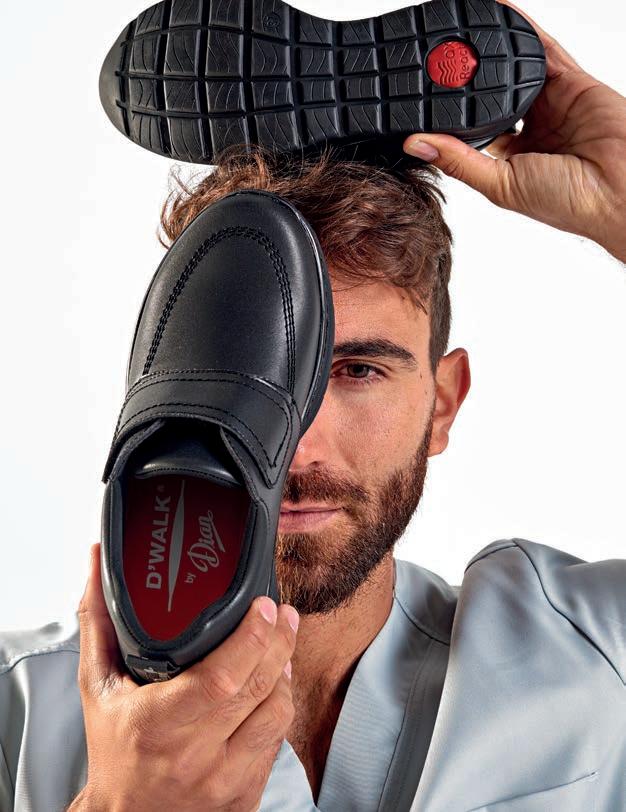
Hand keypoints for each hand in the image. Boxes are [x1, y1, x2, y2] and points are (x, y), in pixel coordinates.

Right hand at [69, 543, 297, 811]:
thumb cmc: (113, 748)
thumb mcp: (98, 685)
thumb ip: (99, 621)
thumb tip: (97, 562)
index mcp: (159, 724)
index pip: (221, 678)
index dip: (253, 637)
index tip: (264, 606)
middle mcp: (195, 756)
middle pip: (258, 688)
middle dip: (280, 642)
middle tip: (283, 614)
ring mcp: (225, 780)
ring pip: (278, 714)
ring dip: (285, 673)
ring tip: (280, 646)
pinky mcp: (245, 795)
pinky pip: (277, 743)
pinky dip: (278, 708)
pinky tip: (271, 687)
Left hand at [403, 1, 625, 261]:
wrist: (621, 190)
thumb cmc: (569, 202)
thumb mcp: (501, 184)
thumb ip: (459, 162)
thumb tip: (416, 145)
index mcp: (512, 162)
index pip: (474, 135)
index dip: (452, 119)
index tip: (423, 104)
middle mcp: (531, 133)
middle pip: (493, 100)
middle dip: (470, 84)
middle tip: (439, 64)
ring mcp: (552, 106)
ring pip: (517, 72)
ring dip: (493, 55)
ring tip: (461, 36)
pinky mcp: (573, 83)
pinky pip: (545, 51)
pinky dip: (524, 32)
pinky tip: (501, 15)